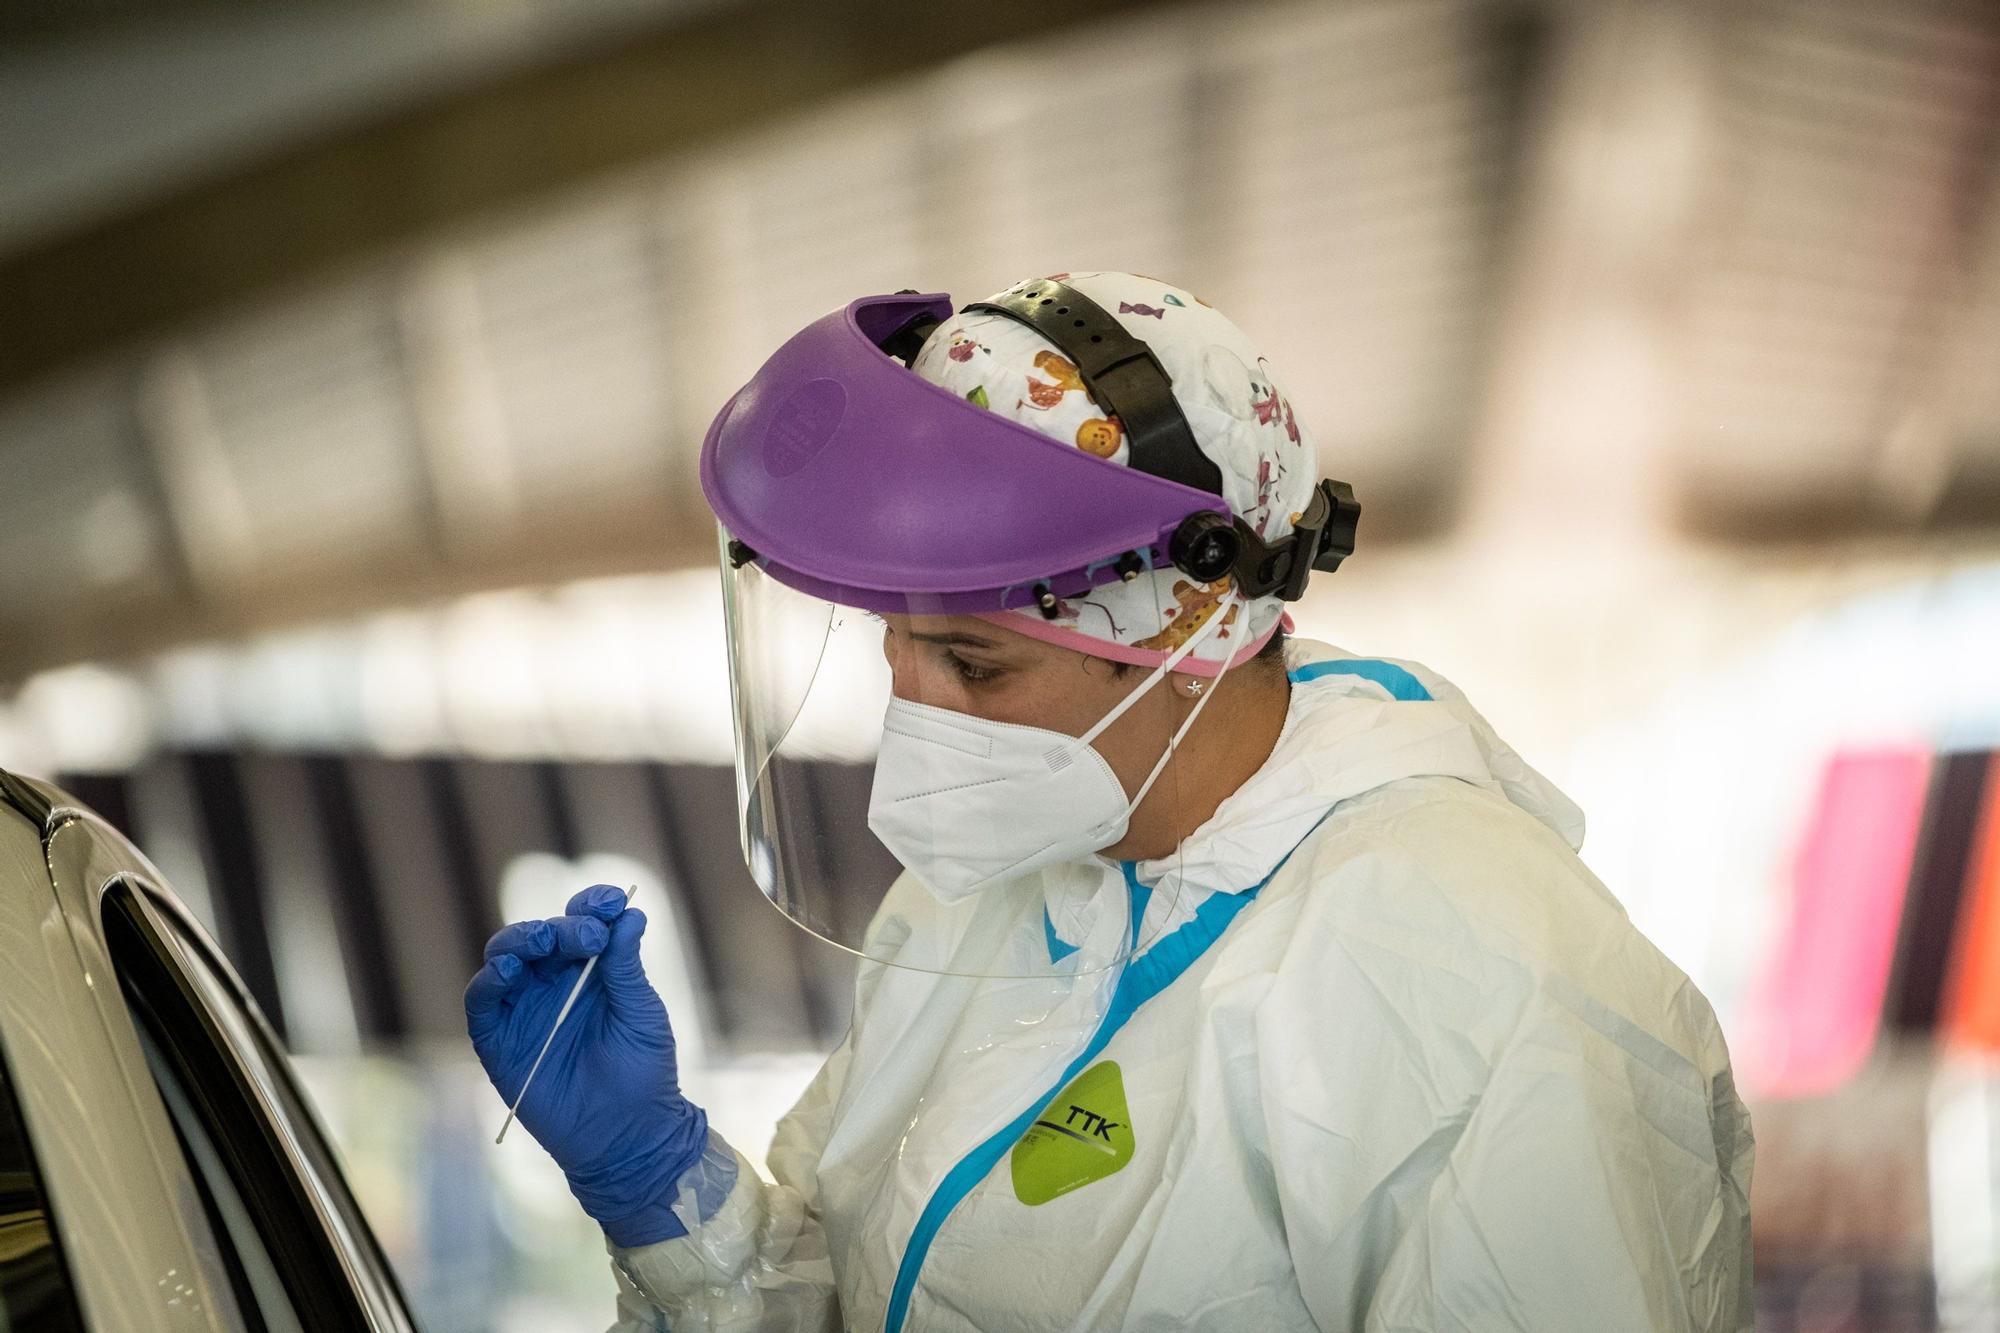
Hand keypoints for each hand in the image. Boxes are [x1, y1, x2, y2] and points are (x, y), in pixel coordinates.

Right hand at [465, 884, 708, 1245]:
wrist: (627, 1134)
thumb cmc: (643, 1070)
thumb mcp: (641, 1012)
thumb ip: (626, 965)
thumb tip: (630, 914)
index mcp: (592, 968)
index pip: (583, 921)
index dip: (592, 904)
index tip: (611, 902)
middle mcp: (554, 981)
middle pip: (544, 935)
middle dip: (563, 926)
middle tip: (587, 934)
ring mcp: (524, 1009)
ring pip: (507, 957)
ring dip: (519, 941)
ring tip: (540, 941)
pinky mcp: (498, 1040)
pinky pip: (483, 1001)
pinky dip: (490, 980)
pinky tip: (508, 970)